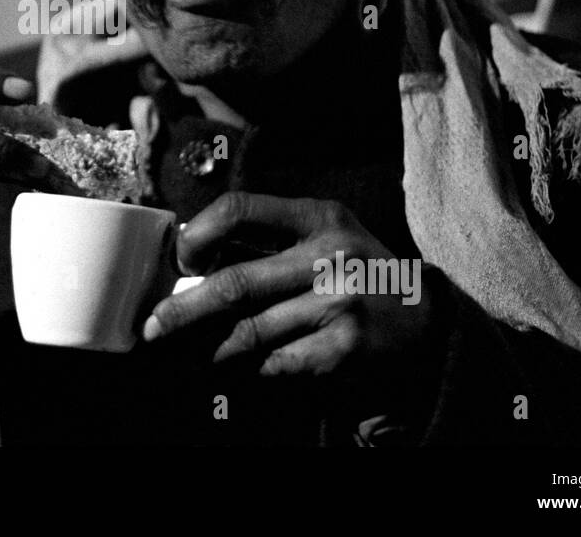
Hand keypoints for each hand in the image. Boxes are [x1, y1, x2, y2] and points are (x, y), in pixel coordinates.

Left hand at [143, 192, 445, 402]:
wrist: (427, 319)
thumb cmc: (357, 272)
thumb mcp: (326, 234)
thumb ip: (270, 239)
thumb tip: (190, 257)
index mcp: (318, 216)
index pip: (240, 208)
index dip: (198, 233)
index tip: (182, 260)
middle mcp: (329, 255)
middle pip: (234, 282)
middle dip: (183, 309)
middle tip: (153, 327)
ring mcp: (338, 304)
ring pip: (248, 332)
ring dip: (205, 348)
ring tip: (181, 355)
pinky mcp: (343, 349)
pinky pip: (275, 365)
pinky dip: (247, 371)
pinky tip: (232, 371)